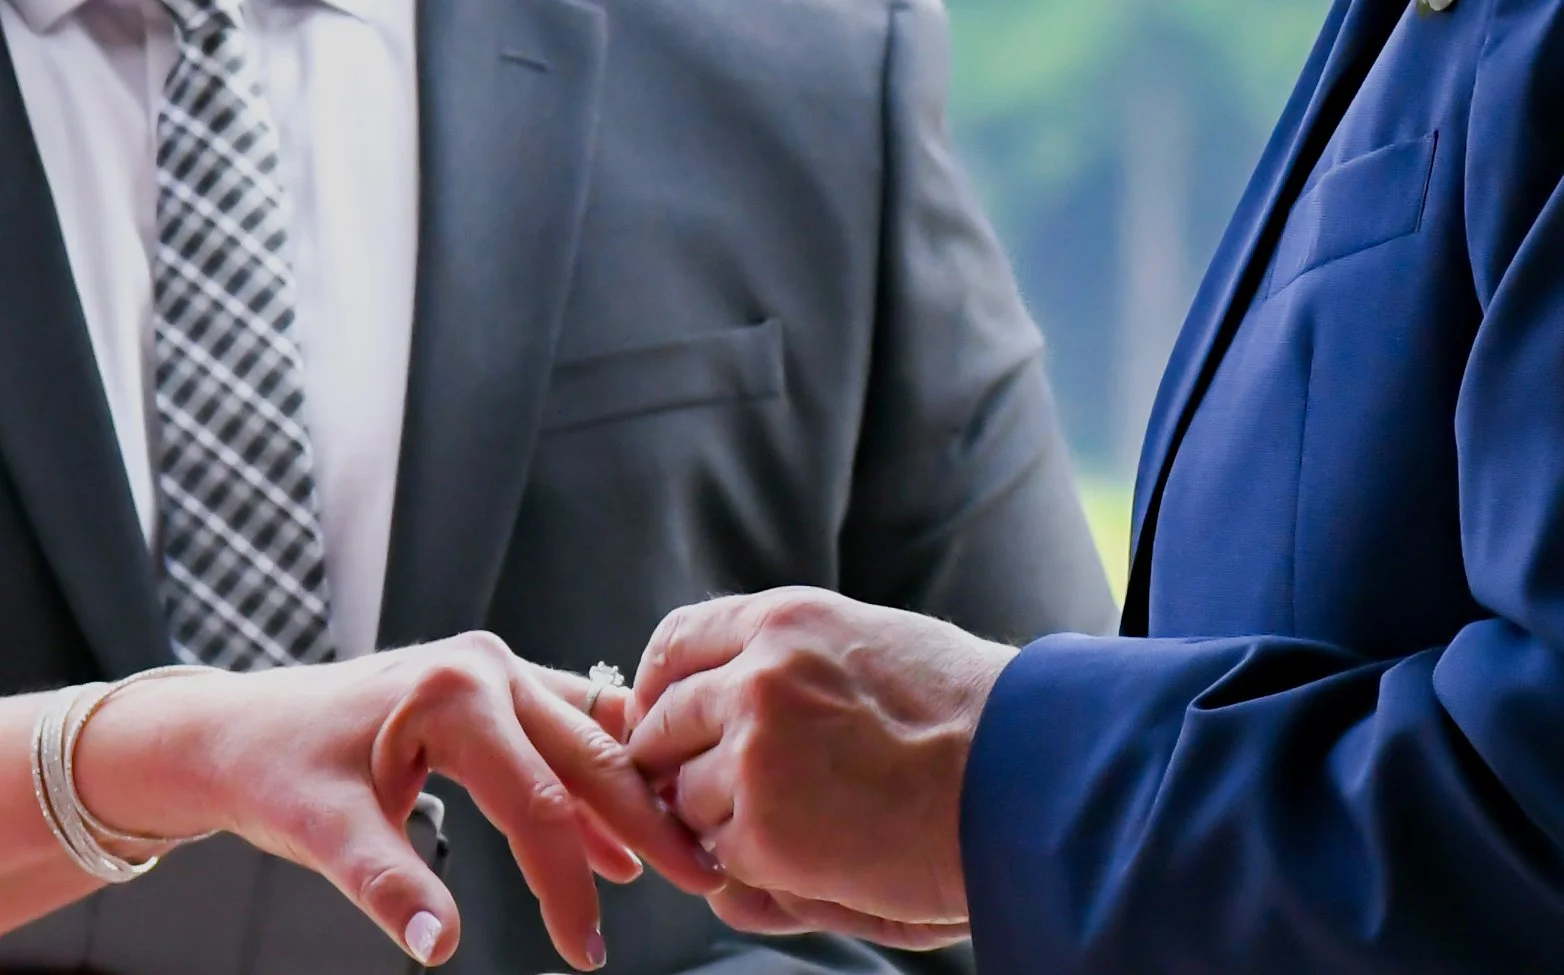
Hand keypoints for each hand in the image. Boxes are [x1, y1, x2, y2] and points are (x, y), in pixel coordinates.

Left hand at [72, 633, 725, 969]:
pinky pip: (567, 730)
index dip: (566, 885)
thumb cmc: (276, 770)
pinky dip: (596, 782)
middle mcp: (489, 667)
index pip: (536, 802)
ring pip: (590, 734)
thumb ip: (387, 884)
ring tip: (677, 854)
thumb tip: (440, 947)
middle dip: (646, 823)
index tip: (587, 950)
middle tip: (698, 878)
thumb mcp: (322, 830)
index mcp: (454, 694)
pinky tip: (618, 841)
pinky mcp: (495, 684)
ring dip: (632, 795)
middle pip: (588, 753)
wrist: (238, 727)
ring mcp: (498, 668)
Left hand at [625, 588, 1016, 940]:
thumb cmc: (965, 714)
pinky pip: (722, 852)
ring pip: (684, 796)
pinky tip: (815, 850)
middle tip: (725, 787)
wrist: (1026, 779)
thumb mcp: (870, 643)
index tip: (665, 717)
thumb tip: (719, 684)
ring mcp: (756, 756)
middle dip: (676, 761)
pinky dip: (753, 862)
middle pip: (661, 726)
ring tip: (800, 817)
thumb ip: (788, 656)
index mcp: (784, 622)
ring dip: (721, 816)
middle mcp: (757, 679)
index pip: (676, 642)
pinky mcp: (766, 832)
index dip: (659, 686)